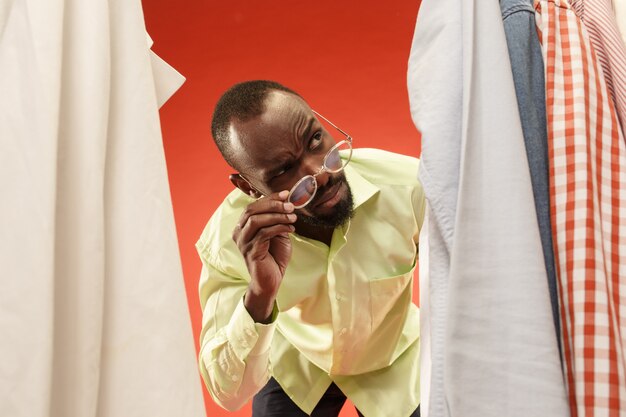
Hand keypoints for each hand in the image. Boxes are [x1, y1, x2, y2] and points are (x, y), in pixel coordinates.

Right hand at [233, 190, 295, 321]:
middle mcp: (239, 233)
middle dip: (273, 205)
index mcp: (243, 226)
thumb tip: (287, 201)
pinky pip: (264, 234)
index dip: (269, 198)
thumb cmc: (274, 256)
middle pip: (251, 210)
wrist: (271, 280)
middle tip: (291, 205)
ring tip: (293, 217)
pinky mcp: (251, 252)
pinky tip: (291, 229)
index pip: (253, 206)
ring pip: (256, 220)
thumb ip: (277, 219)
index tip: (286, 194)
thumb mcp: (277, 233)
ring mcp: (243, 243)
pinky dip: (279, 228)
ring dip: (276, 216)